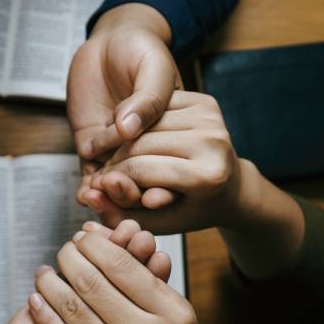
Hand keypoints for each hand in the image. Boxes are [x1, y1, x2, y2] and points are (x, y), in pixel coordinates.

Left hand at [33, 224, 200, 323]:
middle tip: (64, 249)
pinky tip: (37, 300)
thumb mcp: (168, 305)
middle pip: (95, 286)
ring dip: (53, 285)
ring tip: (45, 272)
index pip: (123, 266)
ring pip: (76, 311)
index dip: (97, 246)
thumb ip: (144, 270)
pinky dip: (48, 317)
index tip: (84, 236)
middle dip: (72, 261)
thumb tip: (116, 228)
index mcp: (174, 314)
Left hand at [67, 3, 180, 204]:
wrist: (109, 40)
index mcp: (174, 131)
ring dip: (109, 192)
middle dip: (132, 189)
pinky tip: (86, 193)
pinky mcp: (92, 148)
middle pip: (141, 176)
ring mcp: (119, 148)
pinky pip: (91, 171)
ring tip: (103, 193)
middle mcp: (148, 144)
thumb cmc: (142, 49)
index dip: (164, 183)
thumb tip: (127, 128)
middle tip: (122, 193)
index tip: (156, 197)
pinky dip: (88, 186)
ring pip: (117, 179)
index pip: (169, 162)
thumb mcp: (155, 67)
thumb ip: (148, 98)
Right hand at [79, 91, 242, 234]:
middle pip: (142, 142)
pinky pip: (154, 106)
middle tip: (102, 172)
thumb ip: (120, 211)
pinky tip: (134, 139)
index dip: (112, 177)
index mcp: (207, 176)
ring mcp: (212, 118)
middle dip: (114, 158)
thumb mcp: (157, 222)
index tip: (99, 186)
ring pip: (145, 122)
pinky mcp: (206, 101)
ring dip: (122, 140)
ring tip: (115, 159)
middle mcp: (214, 143)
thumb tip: (91, 192)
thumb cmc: (193, 209)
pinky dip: (139, 123)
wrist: (232, 187)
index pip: (141, 169)